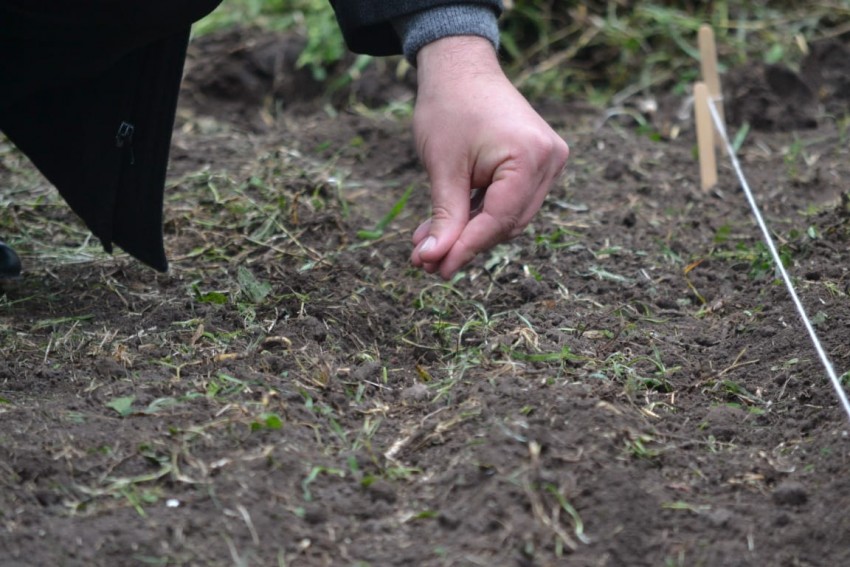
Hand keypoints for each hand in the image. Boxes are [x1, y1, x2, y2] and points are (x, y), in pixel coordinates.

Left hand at [410, 36, 568, 278]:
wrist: (461, 66)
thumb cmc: (449, 107)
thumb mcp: (443, 167)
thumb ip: (445, 217)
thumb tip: (434, 260)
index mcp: (530, 156)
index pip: (499, 219)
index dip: (466, 248)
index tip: (436, 269)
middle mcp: (549, 159)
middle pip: (507, 222)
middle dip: (465, 243)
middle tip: (425, 261)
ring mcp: (548, 160)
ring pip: (509, 216)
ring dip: (469, 232)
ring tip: (428, 245)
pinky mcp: (538, 162)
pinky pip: (510, 199)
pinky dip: (478, 213)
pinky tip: (446, 225)